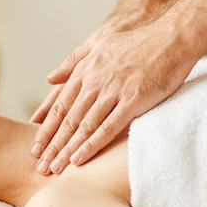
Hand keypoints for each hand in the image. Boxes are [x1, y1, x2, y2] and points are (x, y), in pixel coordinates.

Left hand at [30, 25, 195, 174]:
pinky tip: (78, 159)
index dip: (46, 129)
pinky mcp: (132, 100)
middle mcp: (94, 82)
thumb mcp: (98, 43)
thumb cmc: (137, 42)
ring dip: (66, 150)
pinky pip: (107, 128)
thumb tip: (49, 78)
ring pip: (83, 126)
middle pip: (67, 120)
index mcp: (84, 72)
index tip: (35, 148)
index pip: (59, 106)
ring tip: (53, 168)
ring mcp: (112, 91)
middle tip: (40, 166)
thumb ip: (73, 61)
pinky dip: (91, 145)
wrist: (172, 37)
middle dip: (51, 145)